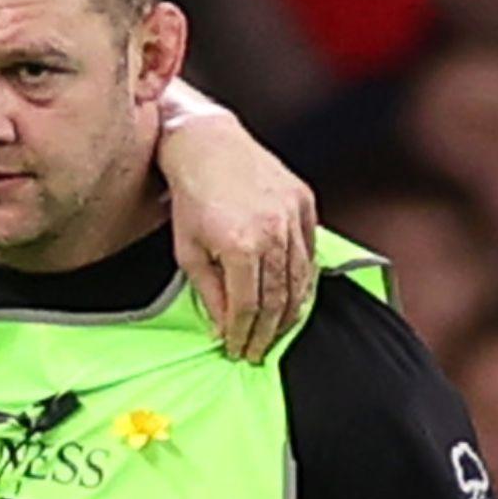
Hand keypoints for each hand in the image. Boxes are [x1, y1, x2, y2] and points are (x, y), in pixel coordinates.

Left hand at [158, 110, 316, 363]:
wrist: (208, 146)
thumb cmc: (191, 200)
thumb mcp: (188, 252)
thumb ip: (209, 292)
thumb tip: (223, 329)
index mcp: (240, 247)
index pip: (247, 306)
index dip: (243, 334)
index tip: (238, 351)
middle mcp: (273, 232)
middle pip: (278, 298)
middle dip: (267, 332)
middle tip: (257, 352)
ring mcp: (293, 216)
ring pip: (300, 278)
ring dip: (289, 312)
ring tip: (275, 333)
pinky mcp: (304, 202)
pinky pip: (310, 252)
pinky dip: (303, 279)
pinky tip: (293, 298)